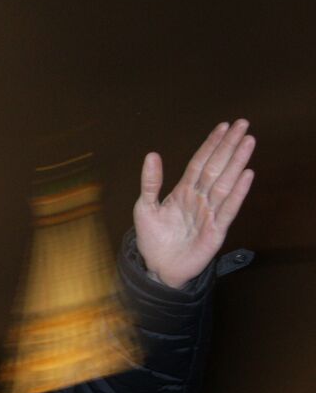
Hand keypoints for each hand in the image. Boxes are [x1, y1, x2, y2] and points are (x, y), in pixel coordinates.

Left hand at [134, 120, 254, 288]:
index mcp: (183, 191)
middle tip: (243, 124)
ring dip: (237, 162)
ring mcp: (210, 213)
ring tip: (248, 142)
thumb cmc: (153, 239)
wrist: (157, 268)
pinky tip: (247, 175)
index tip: (223, 126)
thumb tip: (152, 155)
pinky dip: (238, 192)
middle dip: (229, 146)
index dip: (211, 144)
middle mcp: (199, 199)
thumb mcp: (144, 208)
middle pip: (217, 167)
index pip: (200, 162)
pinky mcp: (216, 230)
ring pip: (226, 183)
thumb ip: (150, 183)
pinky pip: (229, 208)